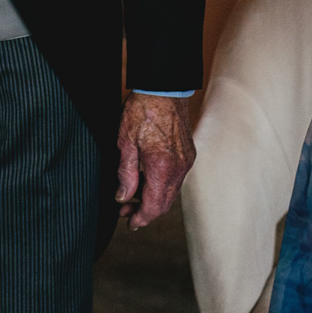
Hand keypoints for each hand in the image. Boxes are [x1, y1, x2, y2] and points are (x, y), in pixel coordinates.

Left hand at [114, 93, 195, 229]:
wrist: (164, 88)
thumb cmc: (142, 110)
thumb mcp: (125, 142)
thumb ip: (125, 173)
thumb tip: (123, 196)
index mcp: (162, 167)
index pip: (153, 205)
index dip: (141, 218)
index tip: (130, 224)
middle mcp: (179, 168)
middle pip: (164, 203)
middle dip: (145, 212)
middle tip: (125, 212)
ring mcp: (186, 161)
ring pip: (171, 192)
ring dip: (153, 199)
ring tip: (132, 197)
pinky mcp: (188, 154)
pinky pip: (175, 179)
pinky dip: (161, 186)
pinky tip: (146, 181)